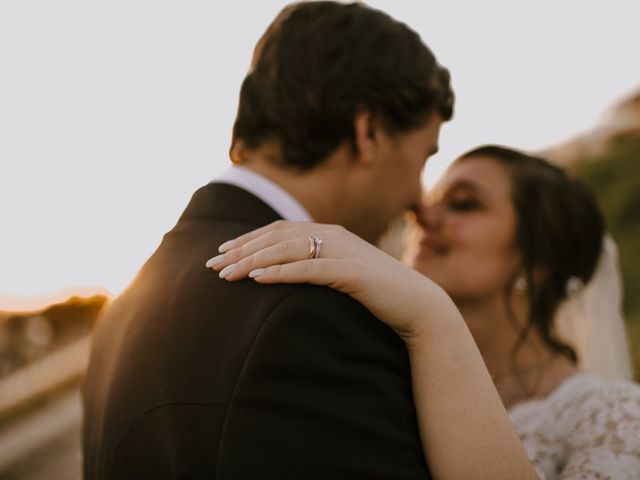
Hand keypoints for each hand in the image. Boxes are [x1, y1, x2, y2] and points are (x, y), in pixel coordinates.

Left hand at [205, 220, 452, 342]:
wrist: (418, 305)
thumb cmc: (378, 293)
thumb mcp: (344, 274)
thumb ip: (319, 266)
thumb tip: (289, 272)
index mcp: (330, 233)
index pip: (279, 230)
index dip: (248, 239)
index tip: (222, 251)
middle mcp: (333, 235)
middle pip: (276, 237)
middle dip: (240, 249)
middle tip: (211, 264)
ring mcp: (343, 251)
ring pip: (286, 250)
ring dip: (252, 261)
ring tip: (224, 274)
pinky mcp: (351, 272)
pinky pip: (308, 270)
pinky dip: (279, 273)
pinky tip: (256, 280)